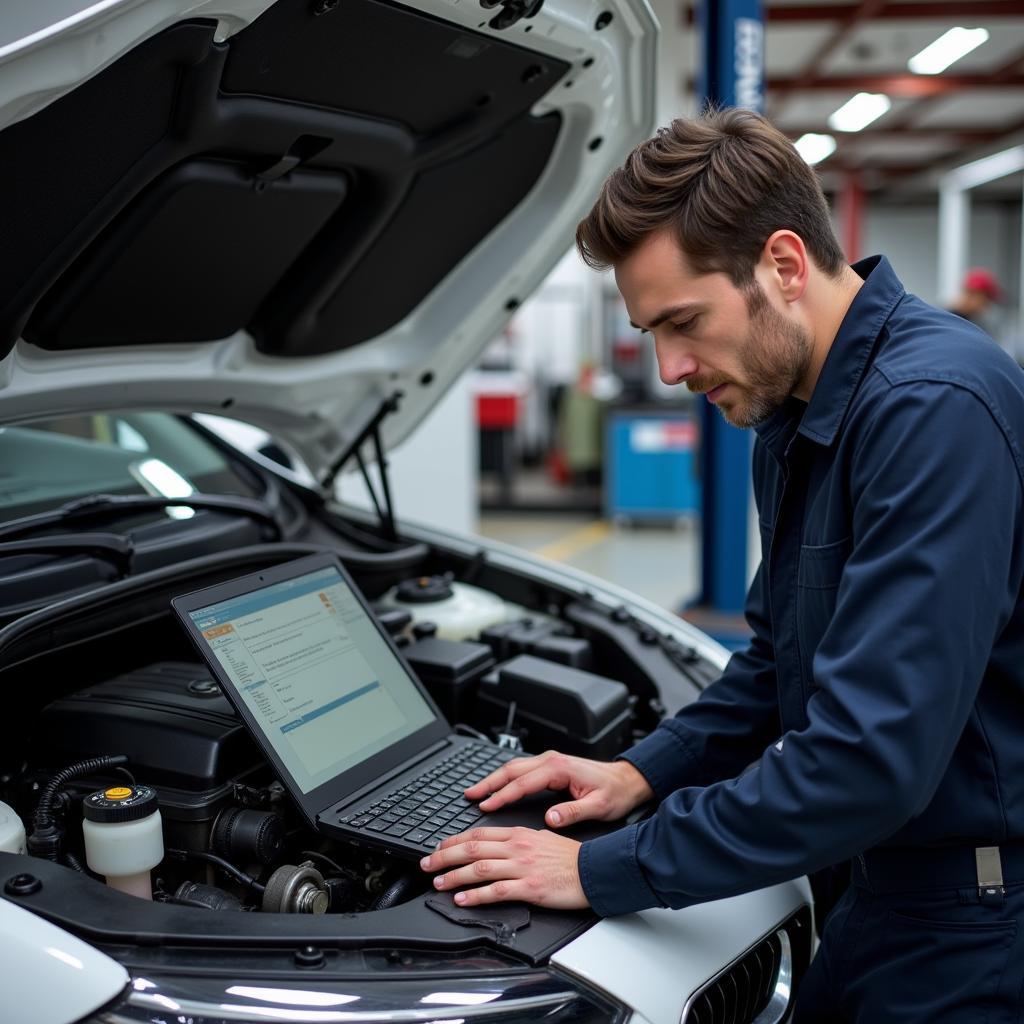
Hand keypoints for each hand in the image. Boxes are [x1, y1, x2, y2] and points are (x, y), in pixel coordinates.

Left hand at [420, 826, 587, 908]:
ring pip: (479, 868)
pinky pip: (496, 891)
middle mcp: (516, 848)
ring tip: (438, 882)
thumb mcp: (541, 837)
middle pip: (472, 849)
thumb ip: (518, 840)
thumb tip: (499, 845)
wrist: (593, 870)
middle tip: (427, 863)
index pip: (478, 834)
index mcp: (518, 834)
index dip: (454, 840)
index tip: (439, 846)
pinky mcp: (529, 887)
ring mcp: (522, 867)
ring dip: (454, 876)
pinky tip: (462, 899)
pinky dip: (476, 895)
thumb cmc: (570, 857)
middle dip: (445, 856)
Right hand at [464, 750, 653, 828]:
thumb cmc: (615, 793)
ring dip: (493, 779)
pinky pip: (521, 770)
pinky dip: (505, 779)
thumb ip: (574, 813)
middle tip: (469, 795)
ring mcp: (549, 761)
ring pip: (514, 768)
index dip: (502, 795)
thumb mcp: (598, 806)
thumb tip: (550, 819)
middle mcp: (551, 761)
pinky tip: (496, 787)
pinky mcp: (550, 766)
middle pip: (511, 770)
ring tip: (475, 792)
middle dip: (488, 782)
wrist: (627, 780)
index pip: (523, 783)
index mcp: (559, 768)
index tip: (486, 806)